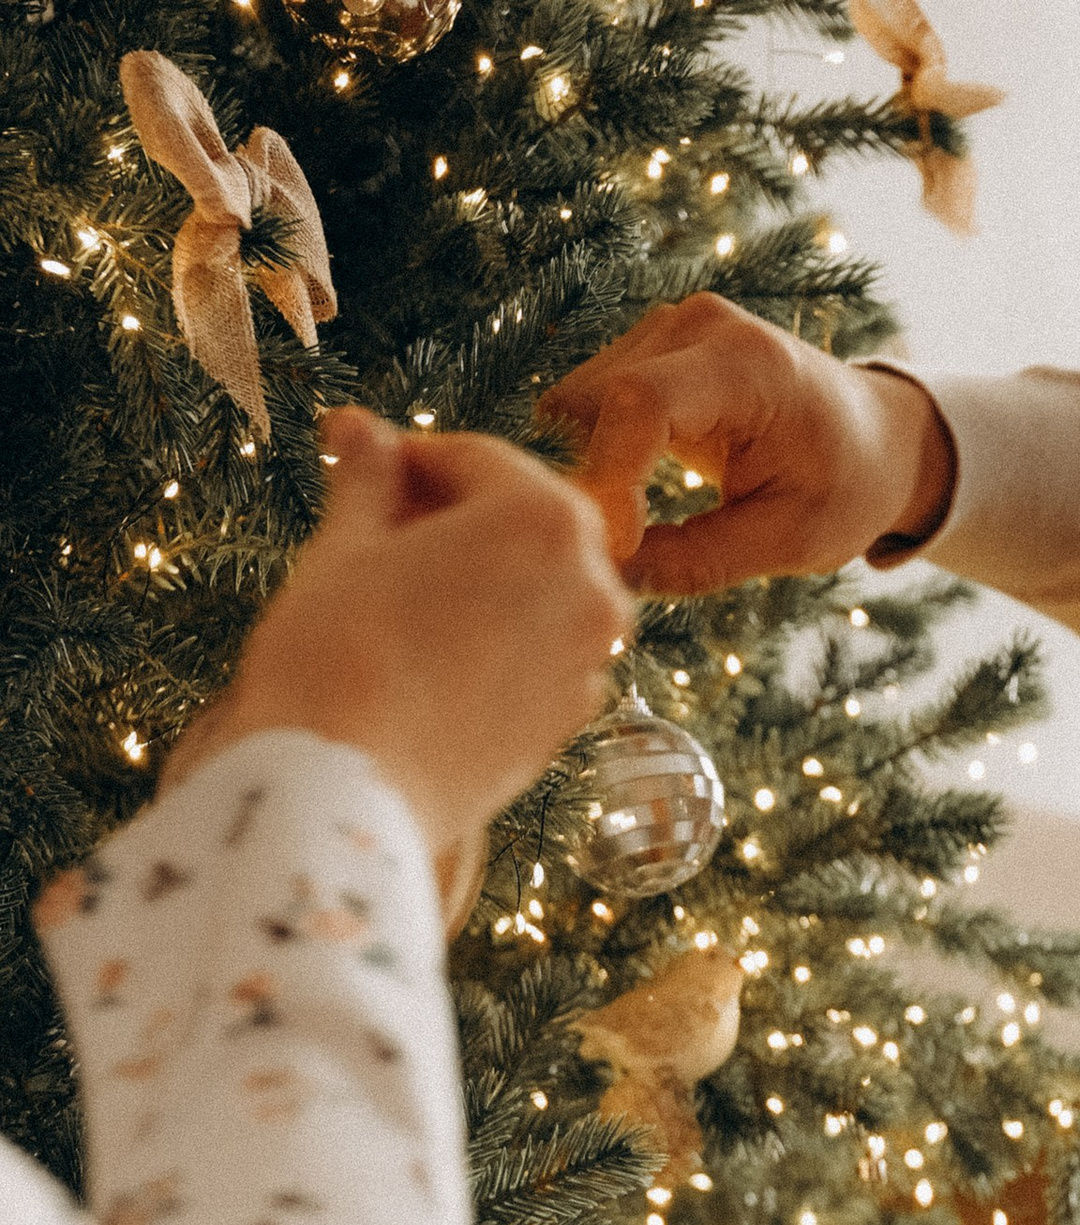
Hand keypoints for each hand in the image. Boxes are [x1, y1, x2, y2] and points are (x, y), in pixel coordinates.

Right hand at [166, 408, 631, 872]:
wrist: (347, 793)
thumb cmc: (337, 658)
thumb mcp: (346, 545)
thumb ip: (368, 480)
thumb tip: (360, 428)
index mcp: (545, 520)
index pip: (476, 460)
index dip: (411, 458)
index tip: (362, 462)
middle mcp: (593, 587)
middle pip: (522, 522)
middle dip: (454, 513)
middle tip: (378, 520)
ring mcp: (589, 661)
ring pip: (535, 589)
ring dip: (479, 574)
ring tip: (399, 588)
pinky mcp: (570, 723)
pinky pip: (538, 652)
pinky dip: (496, 636)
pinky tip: (430, 649)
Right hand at [538, 297, 953, 589]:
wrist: (877, 437)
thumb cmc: (846, 488)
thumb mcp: (787, 542)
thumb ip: (697, 560)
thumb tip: (612, 575)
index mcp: (746, 365)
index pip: (640, 402)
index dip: (609, 476)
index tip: (615, 548)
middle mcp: (699, 326)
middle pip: (594, 399)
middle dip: (592, 479)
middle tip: (617, 556)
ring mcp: (671, 328)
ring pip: (582, 402)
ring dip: (591, 468)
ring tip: (629, 533)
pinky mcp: (654, 348)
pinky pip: (595, 403)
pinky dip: (600, 454)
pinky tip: (630, 502)